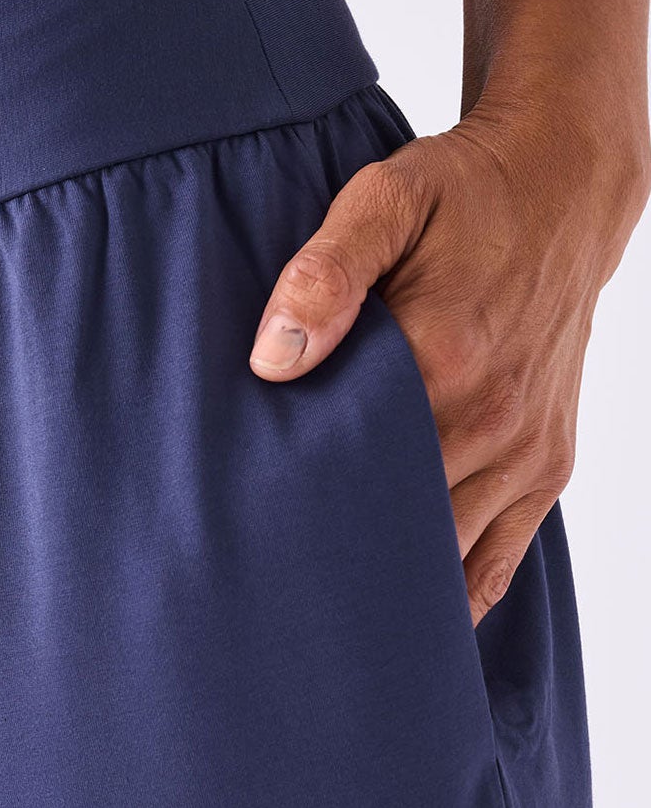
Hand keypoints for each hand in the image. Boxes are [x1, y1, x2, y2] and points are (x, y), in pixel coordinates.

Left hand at [250, 102, 647, 622]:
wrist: (566, 188)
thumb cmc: (464, 195)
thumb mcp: (386, 199)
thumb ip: (324, 272)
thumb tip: (273, 359)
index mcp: (444, 356)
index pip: (348, 464)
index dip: (292, 502)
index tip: (241, 528)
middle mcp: (492, 416)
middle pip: (391, 521)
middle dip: (329, 551)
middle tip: (263, 583)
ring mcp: (526, 450)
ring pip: (443, 554)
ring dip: (384, 578)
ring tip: (314, 603)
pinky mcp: (548, 466)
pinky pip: (500, 562)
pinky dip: (453, 596)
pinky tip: (400, 618)